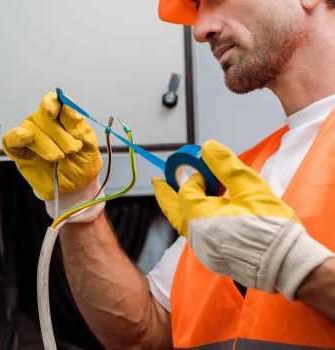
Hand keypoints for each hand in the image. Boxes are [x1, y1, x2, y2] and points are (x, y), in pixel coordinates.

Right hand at [2, 92, 103, 221]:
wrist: (76, 188)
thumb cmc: (82, 163)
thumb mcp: (88, 143)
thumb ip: (76, 123)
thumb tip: (66, 102)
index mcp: (60, 117)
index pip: (52, 101)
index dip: (51, 103)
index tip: (53, 113)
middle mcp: (42, 123)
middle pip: (42, 116)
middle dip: (59, 134)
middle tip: (72, 149)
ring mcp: (29, 136)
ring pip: (30, 129)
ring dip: (45, 143)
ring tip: (59, 157)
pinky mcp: (18, 152)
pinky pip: (10, 139)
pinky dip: (17, 136)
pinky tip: (27, 138)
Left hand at [153, 140, 333, 298]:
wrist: (286, 265)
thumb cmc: (271, 227)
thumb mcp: (250, 189)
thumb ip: (226, 167)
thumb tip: (208, 147)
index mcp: (200, 217)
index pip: (188, 190)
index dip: (197, 177)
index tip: (210, 171)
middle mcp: (196, 236)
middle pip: (174, 210)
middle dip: (165, 194)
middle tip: (156, 181)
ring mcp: (203, 250)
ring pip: (182, 225)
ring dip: (178, 208)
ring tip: (172, 197)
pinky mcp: (213, 258)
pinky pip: (195, 236)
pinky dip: (192, 222)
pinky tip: (201, 216)